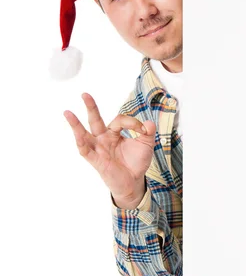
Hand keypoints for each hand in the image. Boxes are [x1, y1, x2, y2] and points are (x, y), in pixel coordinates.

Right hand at [64, 93, 155, 207]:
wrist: (134, 181)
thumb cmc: (136, 162)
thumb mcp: (145, 145)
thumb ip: (148, 132)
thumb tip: (149, 123)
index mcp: (114, 132)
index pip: (119, 120)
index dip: (132, 123)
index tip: (143, 130)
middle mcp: (103, 138)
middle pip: (95, 120)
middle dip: (91, 107)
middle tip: (85, 94)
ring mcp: (98, 148)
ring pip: (85, 134)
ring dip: (76, 124)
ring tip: (67, 112)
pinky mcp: (96, 160)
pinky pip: (86, 151)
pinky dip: (81, 143)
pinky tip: (77, 135)